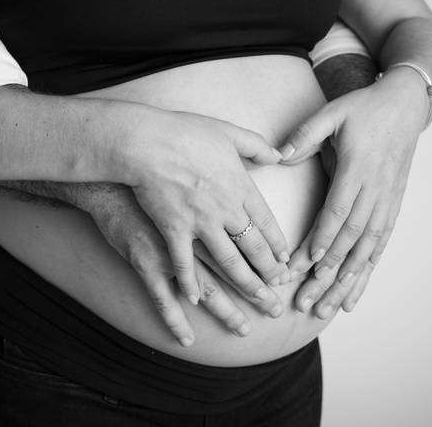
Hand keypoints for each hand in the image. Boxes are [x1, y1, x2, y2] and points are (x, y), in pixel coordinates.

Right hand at [125, 108, 289, 317]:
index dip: (277, 242)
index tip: (285, 257)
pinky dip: (189, 283)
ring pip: (229, 260)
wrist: (146, 141)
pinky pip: (184, 264)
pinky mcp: (173, 230)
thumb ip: (255, 144)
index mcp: (240, 185)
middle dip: (269, 268)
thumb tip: (278, 153)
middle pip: (254, 245)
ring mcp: (200, 222)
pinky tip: (194, 300)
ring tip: (257, 299)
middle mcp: (225, 208)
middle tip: (279, 285)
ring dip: (245, 282)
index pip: (266, 220)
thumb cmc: (184, 132)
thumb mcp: (227, 131)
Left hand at [280, 68, 426, 318]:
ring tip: (324, 309)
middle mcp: (375, 191)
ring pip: (365, 250)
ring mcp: (386, 202)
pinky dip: (365, 273)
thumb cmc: (363, 110)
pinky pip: (379, 247)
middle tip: (304, 300)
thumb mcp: (333, 113)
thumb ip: (306, 134)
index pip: (338, 211)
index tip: (304, 263)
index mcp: (358, 169)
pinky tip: (352, 297)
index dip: (323, 239)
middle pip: (350, 240)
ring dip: (345, 283)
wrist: (405, 107)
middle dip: (326, 274)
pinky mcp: (391, 208)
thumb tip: (280, 155)